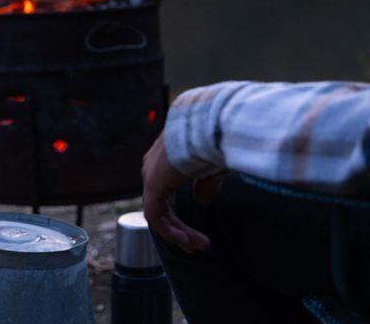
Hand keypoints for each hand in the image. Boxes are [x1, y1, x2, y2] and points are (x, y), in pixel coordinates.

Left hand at [141, 134, 211, 252]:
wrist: (212, 122)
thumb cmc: (217, 137)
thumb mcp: (214, 164)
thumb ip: (207, 182)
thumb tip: (203, 199)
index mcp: (166, 157)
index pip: (164, 193)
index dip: (178, 216)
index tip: (197, 232)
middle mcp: (154, 165)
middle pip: (161, 205)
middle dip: (179, 229)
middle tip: (198, 246)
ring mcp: (151, 175)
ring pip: (158, 213)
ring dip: (178, 234)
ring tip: (198, 247)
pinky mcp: (154, 184)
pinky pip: (156, 216)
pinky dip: (171, 232)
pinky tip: (187, 241)